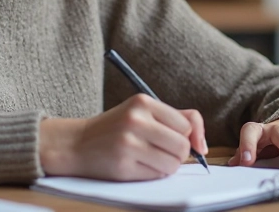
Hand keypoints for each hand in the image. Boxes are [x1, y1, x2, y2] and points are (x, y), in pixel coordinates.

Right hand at [39, 94, 207, 180]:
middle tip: (162, 152)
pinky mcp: (123, 165)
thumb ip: (176, 118)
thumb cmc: (116, 128)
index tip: (177, 140)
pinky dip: (153, 174)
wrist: (76, 143)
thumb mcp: (142, 112)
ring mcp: (128, 143)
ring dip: (167, 166)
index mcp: (143, 102)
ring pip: (173, 164)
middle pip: (182, 146)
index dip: (186, 136)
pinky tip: (138, 166)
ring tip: (150, 159)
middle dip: (178, 154)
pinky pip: (157, 175)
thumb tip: (202, 145)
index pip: (186, 124)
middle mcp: (136, 120)